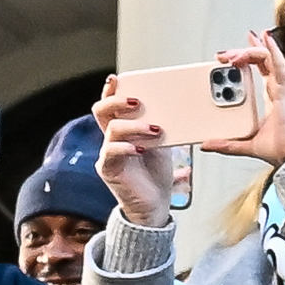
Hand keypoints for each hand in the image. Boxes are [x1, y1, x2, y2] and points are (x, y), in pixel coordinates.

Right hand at [93, 78, 177, 229]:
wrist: (155, 205)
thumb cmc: (156, 175)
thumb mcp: (164, 145)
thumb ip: (166, 128)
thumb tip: (182, 110)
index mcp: (123, 130)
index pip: (111, 105)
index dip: (111, 91)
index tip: (117, 79)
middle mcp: (111, 139)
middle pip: (102, 111)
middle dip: (117, 101)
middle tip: (138, 101)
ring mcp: (108, 153)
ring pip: (112, 129)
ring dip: (134, 126)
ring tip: (155, 130)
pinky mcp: (108, 169)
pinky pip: (110, 152)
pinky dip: (126, 147)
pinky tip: (139, 149)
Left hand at [196, 33, 284, 165]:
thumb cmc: (281, 150)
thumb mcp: (245, 144)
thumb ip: (226, 143)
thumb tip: (207, 144)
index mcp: (272, 99)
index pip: (261, 70)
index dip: (249, 58)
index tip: (233, 54)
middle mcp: (277, 90)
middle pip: (261, 61)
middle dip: (243, 52)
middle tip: (225, 54)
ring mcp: (282, 88)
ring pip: (268, 59)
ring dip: (249, 51)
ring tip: (232, 55)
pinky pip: (279, 64)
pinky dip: (272, 50)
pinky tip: (265, 38)